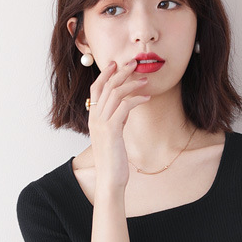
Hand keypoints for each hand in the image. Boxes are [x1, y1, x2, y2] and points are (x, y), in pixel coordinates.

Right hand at [87, 59, 151, 190]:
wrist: (109, 178)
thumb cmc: (113, 159)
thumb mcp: (114, 135)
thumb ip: (117, 119)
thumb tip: (126, 107)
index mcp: (93, 118)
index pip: (96, 89)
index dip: (105, 74)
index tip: (115, 63)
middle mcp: (95, 118)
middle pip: (106, 86)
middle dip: (120, 72)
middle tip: (133, 63)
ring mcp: (102, 123)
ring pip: (115, 93)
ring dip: (131, 83)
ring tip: (145, 80)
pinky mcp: (112, 130)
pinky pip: (125, 106)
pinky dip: (137, 99)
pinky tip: (147, 98)